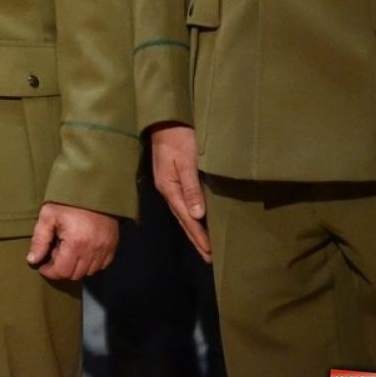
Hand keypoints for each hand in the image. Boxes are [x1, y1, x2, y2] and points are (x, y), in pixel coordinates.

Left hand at [26, 202, 118, 280]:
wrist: (94, 189)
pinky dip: (90, 263)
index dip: (49, 271)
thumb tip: (33, 260)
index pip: (62, 271)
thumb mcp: (48, 215)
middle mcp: (92, 250)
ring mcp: (105, 250)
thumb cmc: (68, 202)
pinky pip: (101, 266)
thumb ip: (39, 239)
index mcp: (76, 243)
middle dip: (62, 268)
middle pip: (75, 274)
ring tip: (68, 250)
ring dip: (76, 267)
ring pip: (88, 272)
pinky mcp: (112, 247)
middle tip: (55, 253)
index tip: (42, 265)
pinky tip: (82, 250)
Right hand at [152, 123, 210, 261]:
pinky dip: (191, 217)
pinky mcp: (172, 178)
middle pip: (183, 220)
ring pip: (183, 213)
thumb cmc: (178, 137)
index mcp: (169, 188)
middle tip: (208, 258)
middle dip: (195, 239)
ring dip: (193, 230)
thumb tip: (198, 215)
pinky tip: (196, 220)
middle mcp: (167, 190)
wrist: (165, 118)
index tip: (210, 253)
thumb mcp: (186, 161)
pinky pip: (183, 204)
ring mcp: (168, 184)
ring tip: (204, 246)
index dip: (199, 236)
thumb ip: (191, 188)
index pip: (186, 218)